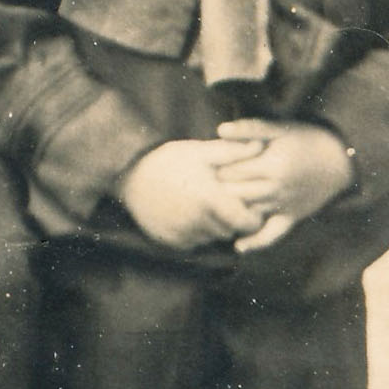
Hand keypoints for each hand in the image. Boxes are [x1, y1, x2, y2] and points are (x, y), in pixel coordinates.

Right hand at [120, 137, 262, 255]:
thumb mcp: (200, 151)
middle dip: (232, 219)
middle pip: (231, 231)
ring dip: (213, 226)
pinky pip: (194, 243)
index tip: (245, 203)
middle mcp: (198, 222)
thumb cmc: (167, 160)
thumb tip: (261, 145)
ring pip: (212, 237)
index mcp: (210, 200)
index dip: (251, 215)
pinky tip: (185, 213)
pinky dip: (195, 232)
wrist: (126, 175)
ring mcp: (183, 235)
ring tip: (202, 205)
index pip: (248, 223)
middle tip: (222, 201)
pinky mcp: (171, 242)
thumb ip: (232, 152)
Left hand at [211, 118, 353, 246]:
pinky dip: (255, 243)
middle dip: (220, 189)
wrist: (340, 159)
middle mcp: (277, 189)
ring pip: (248, 213)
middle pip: (236, 194)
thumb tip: (220, 129)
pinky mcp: (292, 218)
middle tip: (209, 184)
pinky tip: (238, 247)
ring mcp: (285, 206)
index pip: (230, 172)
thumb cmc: (306, 139)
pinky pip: (272, 235)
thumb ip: (250, 129)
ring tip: (216, 205)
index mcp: (272, 165)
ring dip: (232, 210)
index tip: (209, 164)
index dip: (217, 167)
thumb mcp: (280, 128)